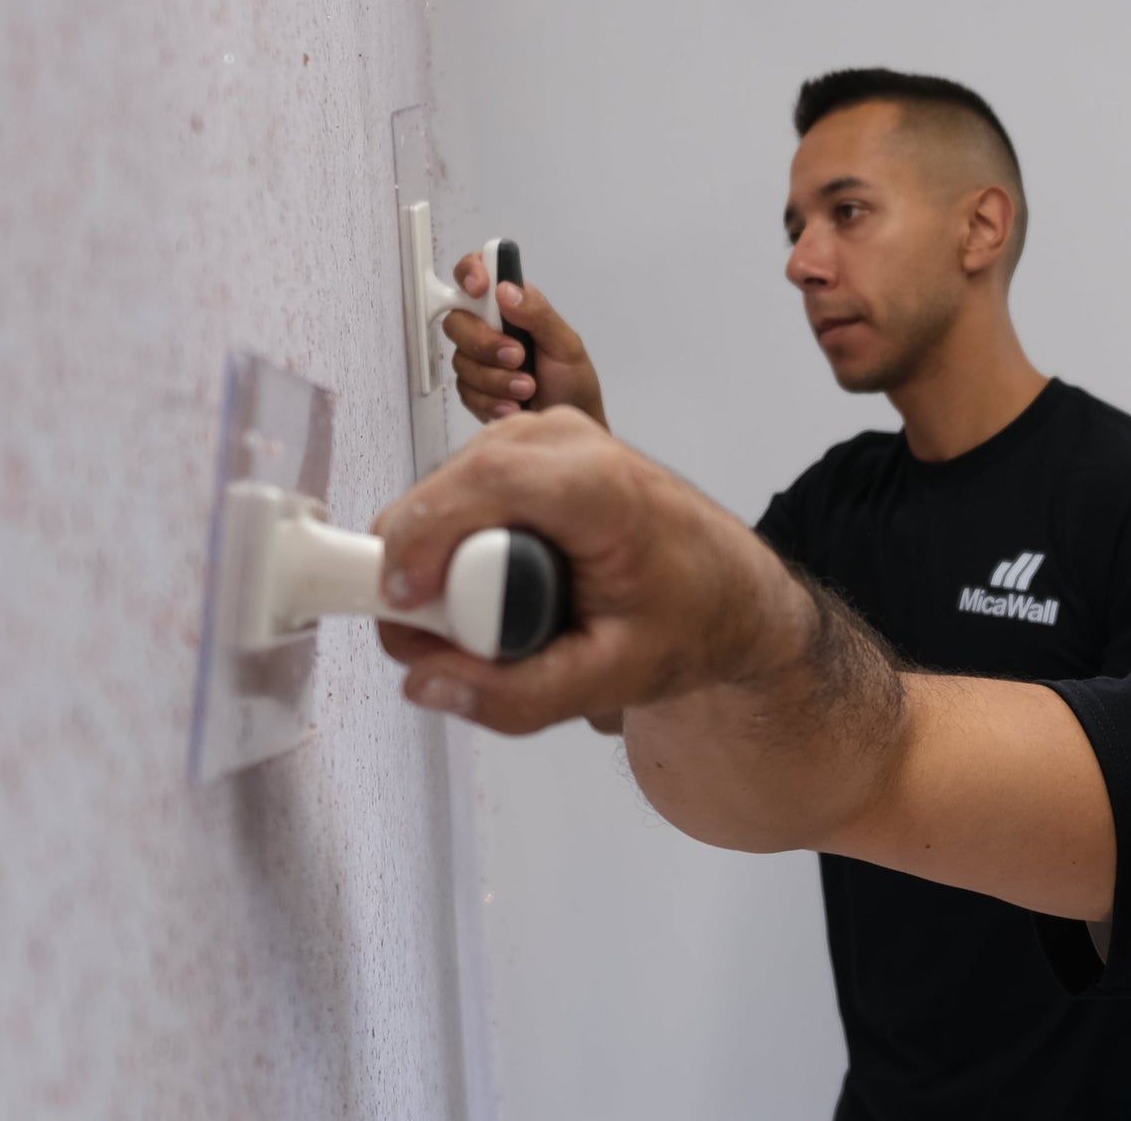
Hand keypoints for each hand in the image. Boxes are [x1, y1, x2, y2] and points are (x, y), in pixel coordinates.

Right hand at [373, 407, 806, 734]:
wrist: (724, 587)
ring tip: (504, 617)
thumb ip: (520, 695)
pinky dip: (453, 548)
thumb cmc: (685, 619)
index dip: (423, 541)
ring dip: (441, 569)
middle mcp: (563, 440)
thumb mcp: (615, 679)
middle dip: (426, 577)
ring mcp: (538, 434)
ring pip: (436, 497)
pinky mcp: (519, 447)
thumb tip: (423, 682)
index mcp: (600, 486)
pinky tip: (502, 583)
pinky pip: (449, 497)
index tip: (406, 607)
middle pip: (444, 495)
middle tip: (464, 645)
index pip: (483, 485)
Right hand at [443, 256, 606, 429]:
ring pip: (461, 360)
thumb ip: (538, 314)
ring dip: (496, 378)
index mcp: (512, 305)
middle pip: (457, 321)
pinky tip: (514, 406)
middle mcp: (490, 327)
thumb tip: (505, 290)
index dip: (470, 273)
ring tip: (528, 388)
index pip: (477, 272)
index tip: (479, 289)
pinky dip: (492, 400)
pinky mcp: (473, 389)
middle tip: (518, 357)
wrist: (566, 428)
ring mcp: (478, 359)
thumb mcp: (566, 345)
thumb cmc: (573, 383)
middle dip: (486, 343)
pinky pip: (465, 391)